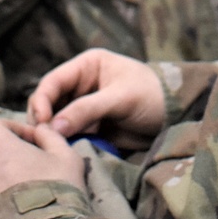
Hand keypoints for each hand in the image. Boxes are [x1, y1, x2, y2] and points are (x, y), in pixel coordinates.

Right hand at [27, 48, 164, 148]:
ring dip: (54, 135)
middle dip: (45, 121)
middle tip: (45, 140)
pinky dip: (66, 144)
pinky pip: (70, 136)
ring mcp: (84, 108)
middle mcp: (81, 85)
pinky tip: (66, 152)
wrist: (176, 118)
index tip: (41, 122)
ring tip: (54, 148)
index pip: (53, 81)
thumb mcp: (120, 99)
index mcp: (87, 66)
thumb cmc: (152, 96)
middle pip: (50, 103)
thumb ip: (87, 109)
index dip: (42, 101)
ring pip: (57, 122)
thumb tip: (54, 127)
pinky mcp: (90, 128)